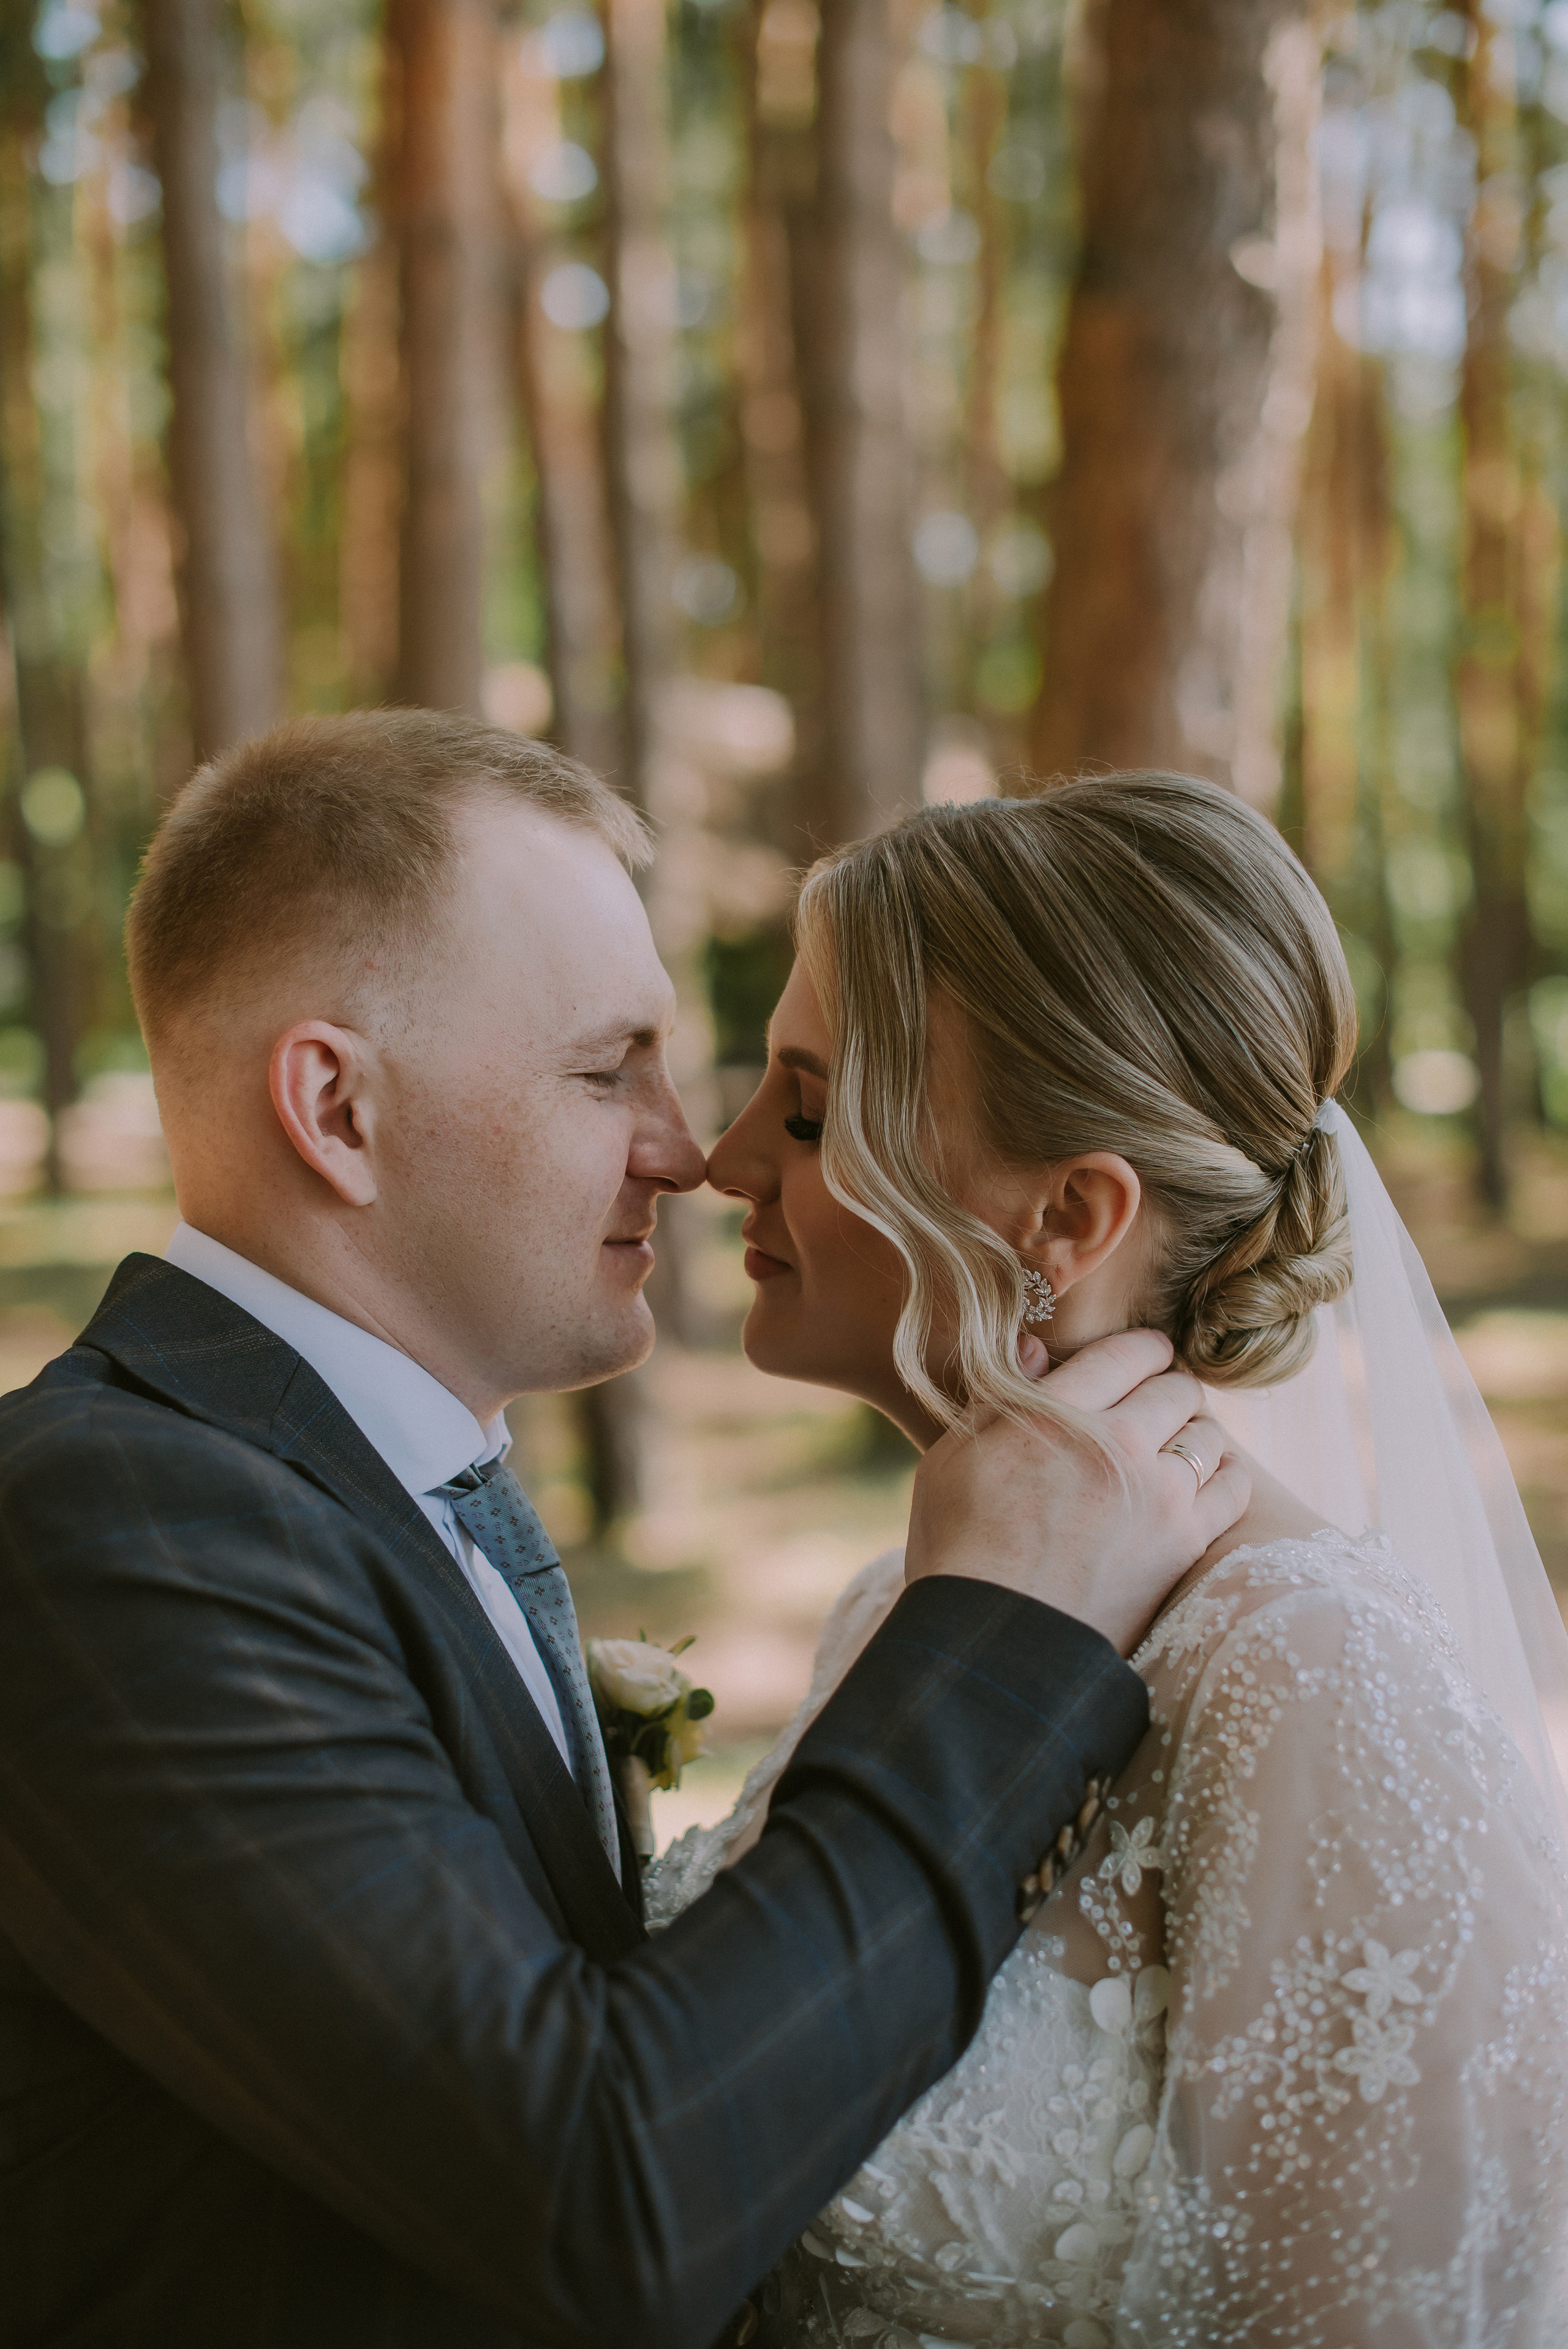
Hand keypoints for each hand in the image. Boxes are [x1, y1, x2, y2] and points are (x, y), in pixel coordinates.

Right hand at [903, 1330, 1249, 1655]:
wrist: (998, 1646)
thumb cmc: (958, 1552)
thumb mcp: (950, 1461)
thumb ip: (996, 1399)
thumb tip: (1037, 1347)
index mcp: (1052, 1414)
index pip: (1125, 1353)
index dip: (1143, 1349)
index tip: (1149, 1355)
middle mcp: (1113, 1442)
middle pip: (1175, 1388)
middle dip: (1170, 1390)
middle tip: (1161, 1405)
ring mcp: (1155, 1492)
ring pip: (1208, 1433)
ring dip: (1195, 1432)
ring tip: (1179, 1445)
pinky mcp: (1184, 1540)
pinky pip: (1232, 1485)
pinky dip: (1224, 1474)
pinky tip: (1205, 1480)